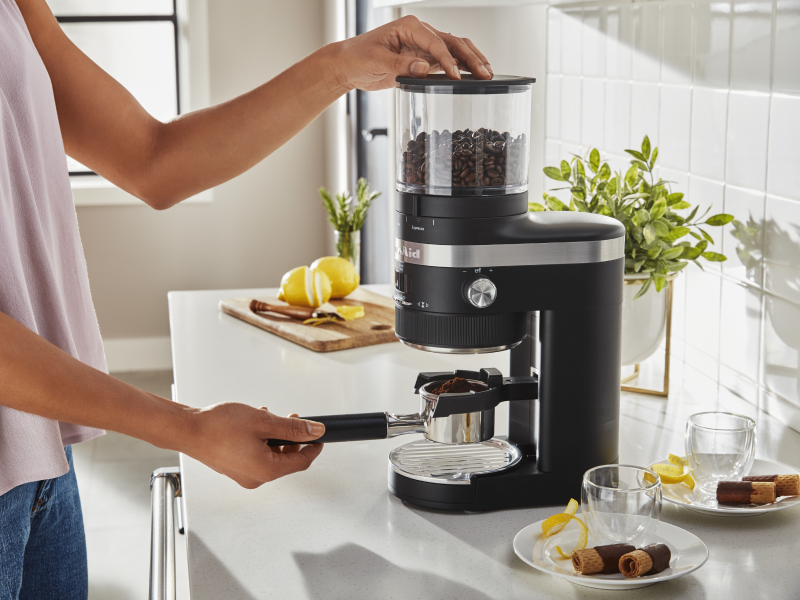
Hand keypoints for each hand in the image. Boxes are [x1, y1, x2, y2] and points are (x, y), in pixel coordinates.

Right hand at [182, 403, 323, 488]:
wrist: (187, 429)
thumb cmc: (218, 427)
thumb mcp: (264, 421)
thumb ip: (292, 428)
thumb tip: (315, 431)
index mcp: (266, 470)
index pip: (301, 463)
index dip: (313, 447)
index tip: (319, 435)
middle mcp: (255, 478)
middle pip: (286, 460)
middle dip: (292, 438)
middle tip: (292, 419)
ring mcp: (244, 475)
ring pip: (271, 456)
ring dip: (276, 437)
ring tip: (269, 418)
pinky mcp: (235, 469)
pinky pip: (257, 456)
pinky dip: (262, 441)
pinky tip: (255, 425)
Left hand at [334, 15, 492, 90]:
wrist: (348, 65)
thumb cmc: (358, 56)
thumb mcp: (377, 60)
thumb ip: (401, 64)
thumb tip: (424, 68)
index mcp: (410, 26)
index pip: (437, 43)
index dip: (448, 60)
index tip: (457, 75)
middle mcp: (420, 33)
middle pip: (453, 43)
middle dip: (471, 58)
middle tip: (485, 72)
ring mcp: (423, 47)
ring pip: (455, 50)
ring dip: (471, 61)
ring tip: (487, 73)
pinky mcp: (423, 60)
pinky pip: (446, 62)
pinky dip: (461, 68)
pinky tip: (473, 76)